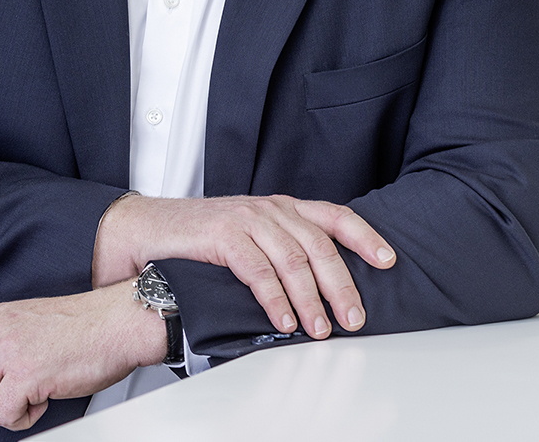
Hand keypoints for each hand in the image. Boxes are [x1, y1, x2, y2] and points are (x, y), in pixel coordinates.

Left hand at [0, 281, 163, 429]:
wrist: (119, 323)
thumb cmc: (85, 327)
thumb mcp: (28, 325)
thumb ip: (0, 345)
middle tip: (12, 403)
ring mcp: (8, 352)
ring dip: (2, 413)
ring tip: (29, 400)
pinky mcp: (25, 374)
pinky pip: (1, 415)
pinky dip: (22, 419)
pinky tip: (42, 402)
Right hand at [92, 194, 396, 340]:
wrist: (150, 230)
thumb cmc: (203, 240)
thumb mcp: (253, 237)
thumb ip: (285, 251)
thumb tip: (324, 289)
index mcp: (284, 207)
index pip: (336, 216)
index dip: (365, 237)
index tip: (389, 260)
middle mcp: (271, 208)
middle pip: (320, 245)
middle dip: (342, 286)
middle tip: (355, 318)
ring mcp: (247, 218)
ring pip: (293, 260)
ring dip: (310, 300)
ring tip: (321, 330)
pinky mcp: (223, 235)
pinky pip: (257, 270)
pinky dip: (274, 299)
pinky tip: (283, 321)